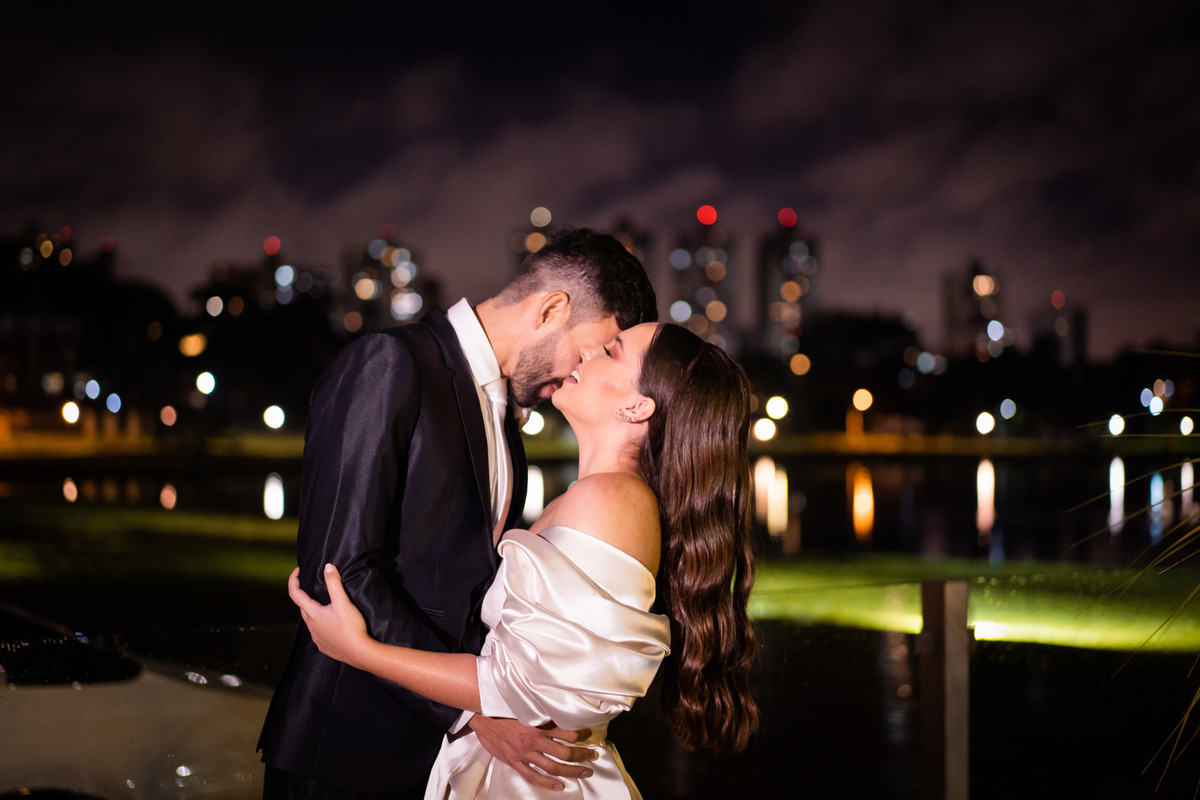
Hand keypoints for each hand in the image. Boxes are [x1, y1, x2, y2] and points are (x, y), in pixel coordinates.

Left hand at [288, 564, 369, 668]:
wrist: (361, 653)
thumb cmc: (351, 627)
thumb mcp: (343, 602)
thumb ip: (334, 583)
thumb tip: (327, 567)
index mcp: (313, 614)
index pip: (295, 594)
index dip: (293, 580)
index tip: (298, 571)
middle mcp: (311, 627)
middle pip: (303, 607)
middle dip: (305, 596)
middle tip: (315, 586)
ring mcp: (317, 638)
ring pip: (310, 621)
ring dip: (313, 611)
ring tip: (326, 605)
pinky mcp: (324, 647)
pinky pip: (318, 633)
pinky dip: (321, 625)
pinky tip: (332, 624)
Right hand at [467, 716, 596, 790]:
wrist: (482, 716)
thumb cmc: (504, 708)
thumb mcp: (526, 705)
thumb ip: (542, 711)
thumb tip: (559, 709)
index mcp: (538, 723)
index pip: (567, 733)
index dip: (581, 736)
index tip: (589, 737)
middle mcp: (534, 739)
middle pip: (564, 752)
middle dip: (581, 756)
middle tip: (592, 757)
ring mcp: (525, 753)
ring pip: (553, 766)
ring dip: (571, 771)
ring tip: (583, 772)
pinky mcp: (515, 762)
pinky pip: (533, 776)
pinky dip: (547, 783)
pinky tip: (559, 786)